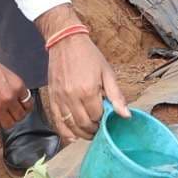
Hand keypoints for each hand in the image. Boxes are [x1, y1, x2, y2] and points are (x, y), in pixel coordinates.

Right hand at [0, 49, 31, 131]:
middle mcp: (9, 98)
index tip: (20, 107)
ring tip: (0, 117)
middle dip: (16, 115)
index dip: (24, 106)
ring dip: (5, 121)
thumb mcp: (3, 71)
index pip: (27, 102)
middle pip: (20, 115)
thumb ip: (11, 85)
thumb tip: (15, 96)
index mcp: (16, 85)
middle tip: (10, 113)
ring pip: (8, 124)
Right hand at [40, 12, 129, 140]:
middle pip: (84, 124)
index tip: (107, 118)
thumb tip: (126, 115)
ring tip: (89, 131)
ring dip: (81, 133)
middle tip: (99, 128)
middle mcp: (72, 97)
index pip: (98, 116)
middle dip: (93, 130)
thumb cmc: (88, 55)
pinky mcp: (52, 98)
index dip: (104, 120)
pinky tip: (72, 136)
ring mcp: (60, 98)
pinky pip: (57, 121)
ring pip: (71, 125)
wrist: (65, 41)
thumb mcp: (107, 72)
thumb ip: (116, 96)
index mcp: (88, 90)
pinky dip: (65, 132)